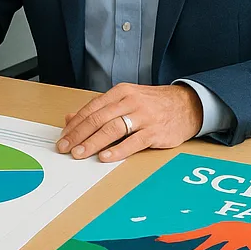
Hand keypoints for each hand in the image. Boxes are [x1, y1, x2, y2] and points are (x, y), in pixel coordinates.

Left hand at [57, 83, 202, 161]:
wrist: (187, 105)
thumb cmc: (152, 105)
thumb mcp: (125, 100)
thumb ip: (99, 110)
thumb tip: (70, 119)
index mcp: (120, 93)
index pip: (92, 109)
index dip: (75, 124)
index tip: (63, 137)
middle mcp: (130, 102)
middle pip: (99, 119)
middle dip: (79, 135)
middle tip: (65, 148)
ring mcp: (144, 116)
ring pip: (113, 129)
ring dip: (93, 143)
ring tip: (80, 154)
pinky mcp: (155, 131)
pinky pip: (133, 142)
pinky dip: (118, 150)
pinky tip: (105, 157)